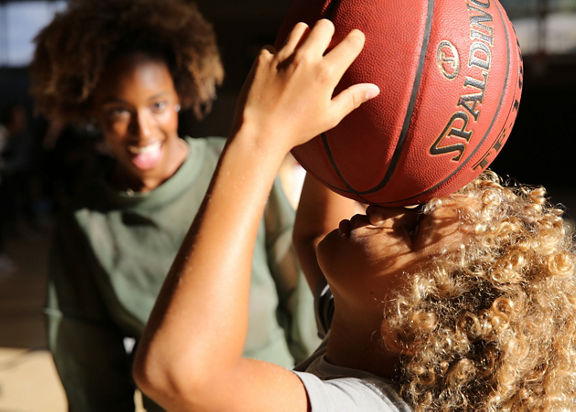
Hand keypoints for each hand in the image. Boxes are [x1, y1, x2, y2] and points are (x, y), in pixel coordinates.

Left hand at [233, 19, 379, 153]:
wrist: (259, 133)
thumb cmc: (297, 129)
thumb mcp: (329, 117)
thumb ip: (352, 99)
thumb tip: (374, 89)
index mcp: (326, 73)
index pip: (352, 42)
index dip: (356, 40)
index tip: (354, 43)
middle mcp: (305, 59)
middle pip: (324, 26)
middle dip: (329, 34)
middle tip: (326, 49)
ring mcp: (282, 56)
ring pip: (300, 29)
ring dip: (304, 38)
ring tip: (303, 56)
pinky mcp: (263, 59)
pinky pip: (274, 46)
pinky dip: (278, 55)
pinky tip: (278, 70)